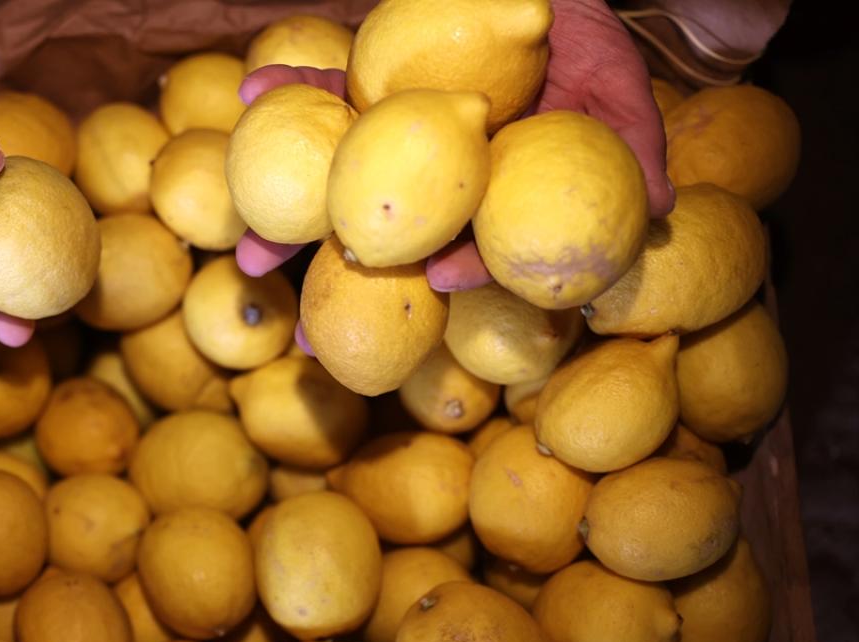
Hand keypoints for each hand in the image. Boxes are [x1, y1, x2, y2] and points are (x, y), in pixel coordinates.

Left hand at [234, 0, 673, 294]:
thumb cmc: (577, 36)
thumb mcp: (615, 87)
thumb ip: (632, 145)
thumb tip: (664, 208)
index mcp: (483, 193)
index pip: (469, 242)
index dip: (458, 267)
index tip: (437, 280)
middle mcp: (427, 177)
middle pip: (383, 238)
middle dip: (342, 286)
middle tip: (301, 336)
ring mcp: (386, 133)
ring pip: (333, 183)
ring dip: (284, 218)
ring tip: (248, 253)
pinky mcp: (358, 81)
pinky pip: (317, 87)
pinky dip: (284, 91)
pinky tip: (249, 96)